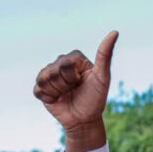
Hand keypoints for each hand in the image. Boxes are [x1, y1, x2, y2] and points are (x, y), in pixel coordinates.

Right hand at [33, 31, 118, 151]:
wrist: (85, 120)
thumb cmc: (95, 98)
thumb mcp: (103, 77)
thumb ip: (105, 55)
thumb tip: (115, 31)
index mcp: (75, 58)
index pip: (66, 63)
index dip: (73, 77)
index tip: (82, 82)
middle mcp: (61, 63)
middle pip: (54, 70)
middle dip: (65, 85)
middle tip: (74, 90)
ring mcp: (49, 74)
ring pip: (44, 79)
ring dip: (57, 91)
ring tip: (66, 95)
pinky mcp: (41, 87)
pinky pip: (37, 90)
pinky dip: (48, 98)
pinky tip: (57, 100)